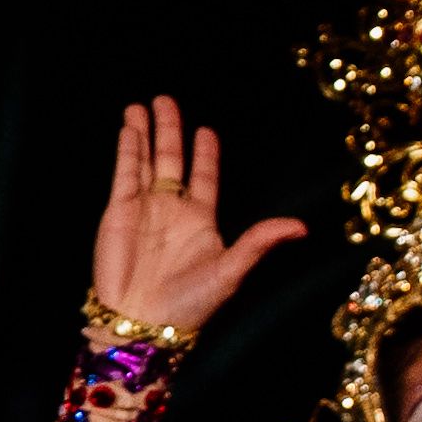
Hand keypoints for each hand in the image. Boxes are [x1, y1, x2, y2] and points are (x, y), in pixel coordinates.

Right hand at [86, 97, 304, 340]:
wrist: (142, 321)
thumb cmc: (190, 303)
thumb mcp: (232, 270)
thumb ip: (260, 241)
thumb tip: (302, 226)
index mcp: (200, 221)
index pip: (204, 178)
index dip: (205, 155)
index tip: (206, 131)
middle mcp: (171, 210)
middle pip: (171, 160)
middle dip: (170, 130)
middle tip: (166, 101)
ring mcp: (144, 208)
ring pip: (144, 161)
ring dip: (144, 133)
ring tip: (142, 106)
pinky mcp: (119, 212)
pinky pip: (125, 173)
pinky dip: (128, 150)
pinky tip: (130, 128)